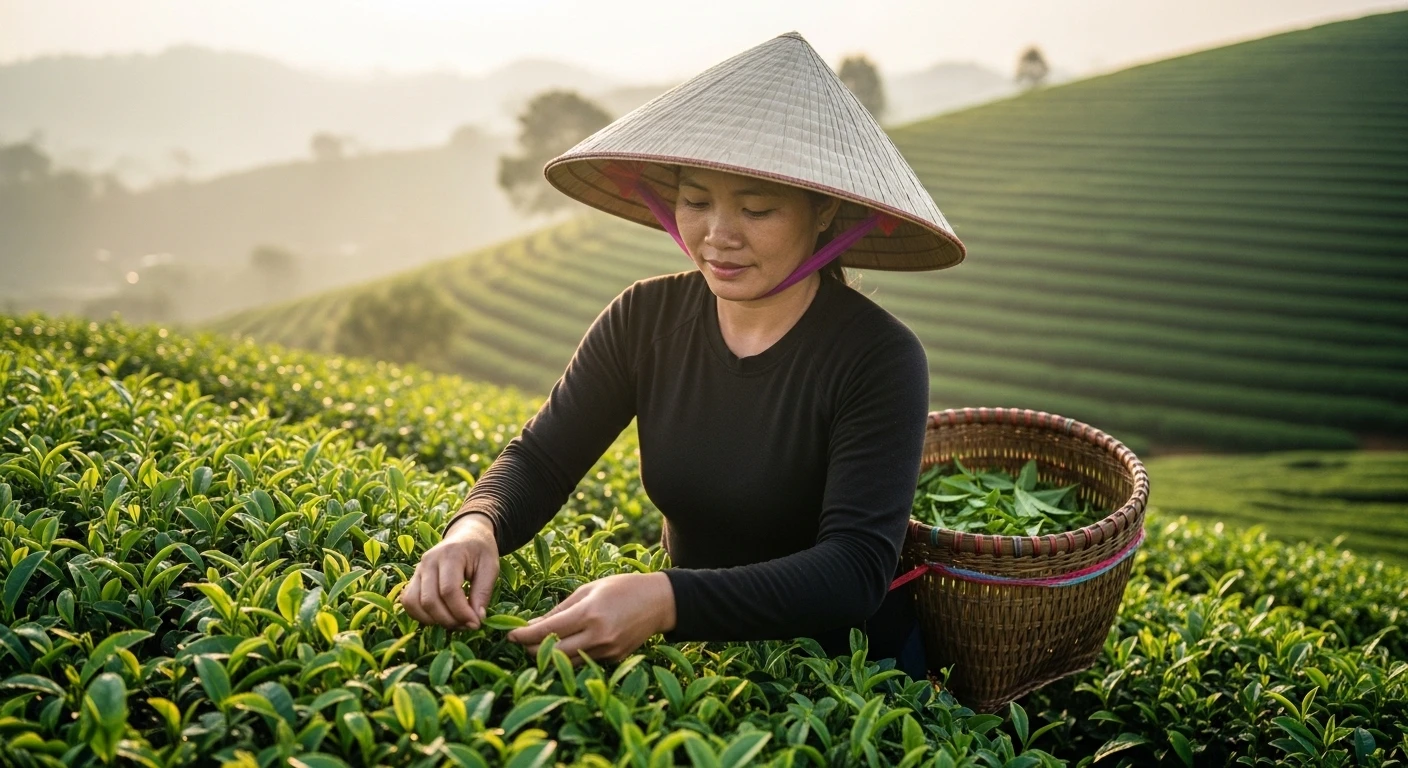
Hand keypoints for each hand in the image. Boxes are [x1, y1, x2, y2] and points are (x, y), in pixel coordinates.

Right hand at [400, 513, 498, 629]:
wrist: (467, 534)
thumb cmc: (480, 550)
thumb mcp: (490, 567)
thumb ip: (483, 592)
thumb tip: (476, 619)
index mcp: (450, 554)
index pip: (449, 590)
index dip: (461, 612)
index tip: (476, 623)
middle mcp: (429, 561)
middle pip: (429, 600)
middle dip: (449, 620)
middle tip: (467, 625)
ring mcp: (418, 569)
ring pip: (414, 603)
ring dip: (433, 620)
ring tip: (454, 622)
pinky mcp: (413, 578)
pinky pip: (408, 602)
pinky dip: (420, 615)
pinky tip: (440, 618)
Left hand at [506, 572, 675, 665]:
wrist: (660, 602)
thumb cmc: (622, 588)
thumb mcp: (589, 589)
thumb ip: (560, 609)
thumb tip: (532, 625)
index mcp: (589, 614)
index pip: (547, 631)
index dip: (523, 635)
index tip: (509, 634)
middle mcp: (597, 636)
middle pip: (552, 653)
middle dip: (531, 649)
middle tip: (520, 641)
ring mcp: (607, 651)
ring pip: (566, 662)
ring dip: (548, 656)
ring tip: (537, 645)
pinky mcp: (613, 659)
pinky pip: (583, 662)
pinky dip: (569, 656)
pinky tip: (563, 647)